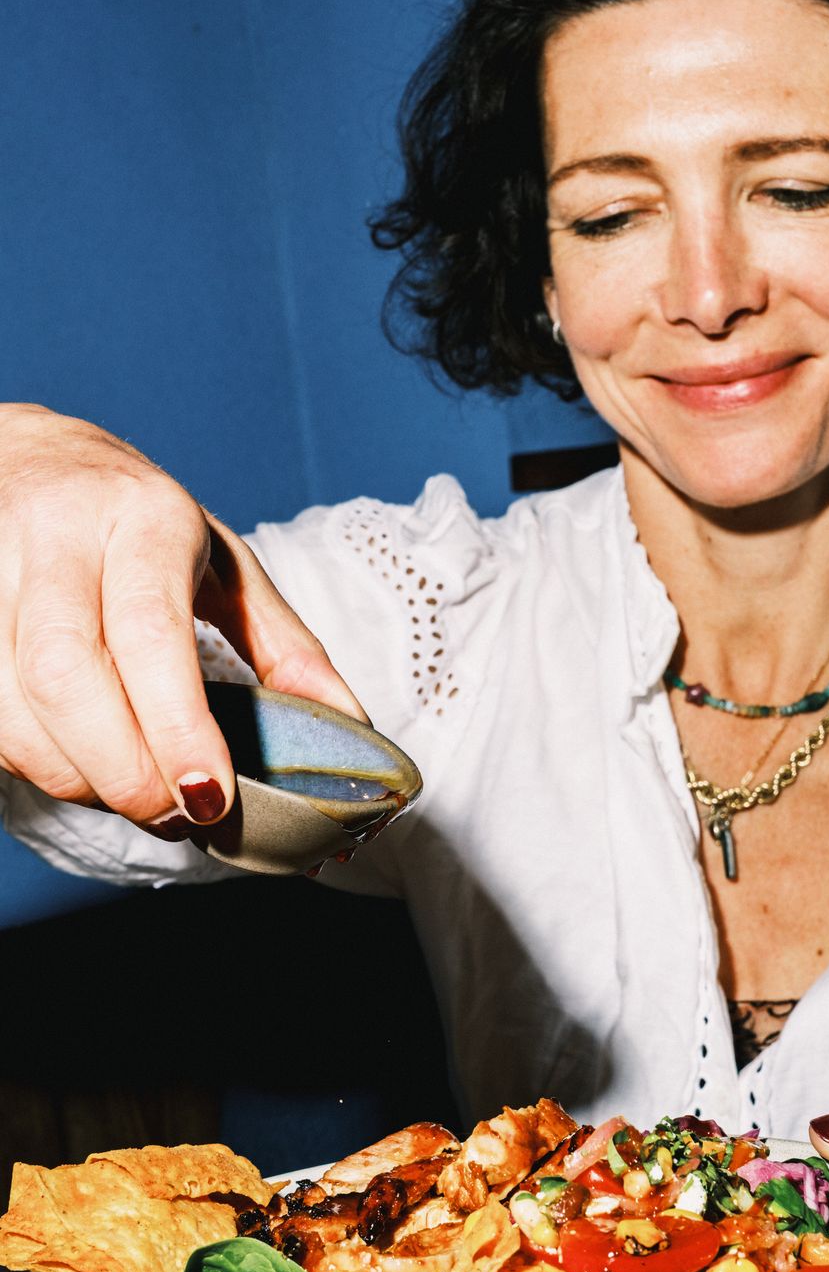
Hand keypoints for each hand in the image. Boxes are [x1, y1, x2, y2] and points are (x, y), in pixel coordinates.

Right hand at [0, 404, 365, 829]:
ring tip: (131, 794)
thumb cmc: (139, 523)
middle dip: (122, 770)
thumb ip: (287, 647)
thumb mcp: (226, 564)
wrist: (28, 458)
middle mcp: (54, 534)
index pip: (148, 630)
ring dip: (75, 778)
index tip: (210, 796)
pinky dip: (32, 762)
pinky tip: (77, 764)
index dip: (175, 726)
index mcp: (141, 517)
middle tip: (174, 814)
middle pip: (64, 675)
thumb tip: (350, 729)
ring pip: (12, 707)